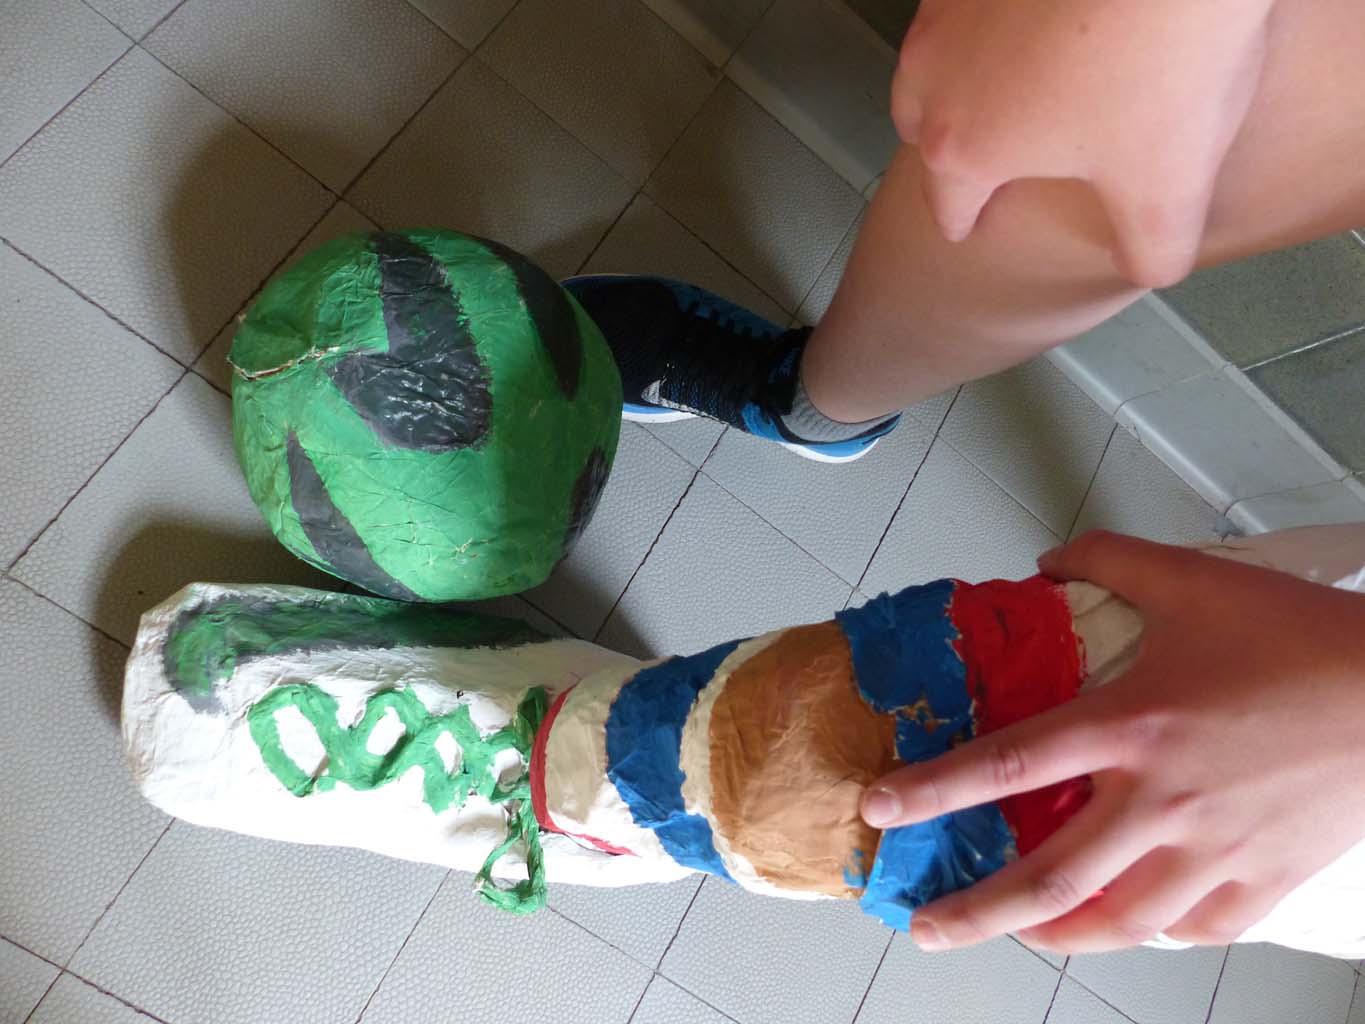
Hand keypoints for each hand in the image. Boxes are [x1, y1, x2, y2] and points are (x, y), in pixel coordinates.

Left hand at [861, 531, 1364, 952]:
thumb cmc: (1298, 636)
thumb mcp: (1192, 580)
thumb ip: (1109, 560)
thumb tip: (1049, 559)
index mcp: (1131, 726)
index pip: (1009, 765)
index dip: (935, 789)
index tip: (881, 810)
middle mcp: (1160, 802)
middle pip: (1049, 877)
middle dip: (976, 913)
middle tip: (924, 930)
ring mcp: (1214, 851)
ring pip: (1119, 920)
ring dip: (1057, 936)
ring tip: (1020, 936)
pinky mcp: (1267, 879)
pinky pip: (1197, 927)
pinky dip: (1156, 932)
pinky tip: (1135, 924)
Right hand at [892, 0, 1273, 286]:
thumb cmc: (1160, 65)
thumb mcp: (1171, 189)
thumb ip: (1152, 252)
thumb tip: (1147, 264)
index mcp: (961, 147)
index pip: (945, 205)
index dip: (965, 222)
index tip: (972, 227)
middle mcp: (932, 72)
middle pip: (918, 121)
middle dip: (951, 141)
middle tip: (996, 148)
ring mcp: (948, 2)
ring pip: (934, 53)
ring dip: (963, 71)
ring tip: (1018, 73)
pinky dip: (993, 12)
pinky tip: (1041, 11)